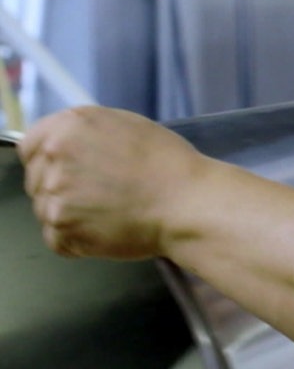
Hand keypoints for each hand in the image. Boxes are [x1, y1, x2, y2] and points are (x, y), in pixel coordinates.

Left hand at [18, 105, 200, 259]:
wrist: (188, 203)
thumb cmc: (170, 166)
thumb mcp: (127, 126)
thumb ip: (88, 134)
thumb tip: (69, 147)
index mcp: (69, 126)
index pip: (30, 146)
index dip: (49, 162)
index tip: (69, 174)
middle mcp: (54, 156)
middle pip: (36, 180)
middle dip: (61, 190)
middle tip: (100, 198)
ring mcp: (55, 194)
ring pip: (46, 211)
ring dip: (72, 217)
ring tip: (110, 216)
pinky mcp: (64, 228)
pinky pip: (57, 240)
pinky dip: (78, 242)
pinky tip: (106, 232)